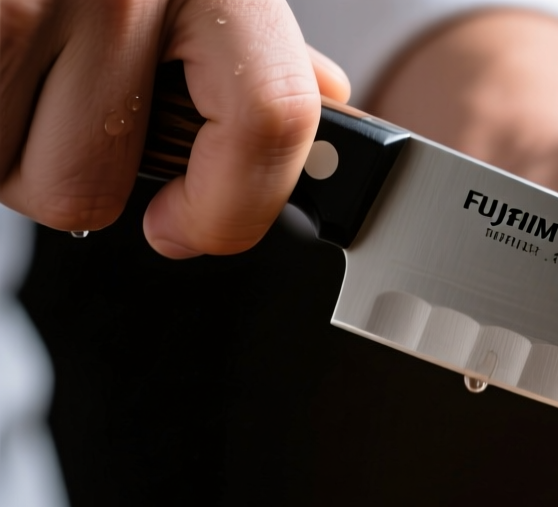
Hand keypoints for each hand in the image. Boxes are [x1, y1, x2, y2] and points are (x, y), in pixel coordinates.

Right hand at [0, 0, 348, 256]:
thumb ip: (250, 41)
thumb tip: (321, 98)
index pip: (270, 121)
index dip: (233, 210)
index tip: (189, 228)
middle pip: (96, 187)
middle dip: (78, 172)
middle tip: (69, 109)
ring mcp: (30, 0)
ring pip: (28, 179)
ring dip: (16, 149)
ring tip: (24, 75)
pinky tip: (2, 69)